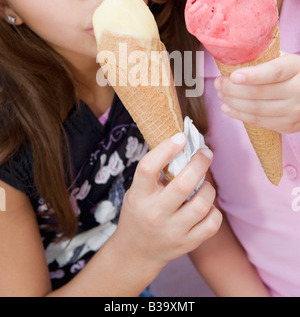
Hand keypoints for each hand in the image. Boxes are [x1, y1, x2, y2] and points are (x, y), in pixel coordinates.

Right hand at [115, 135, 221, 272]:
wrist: (136, 252)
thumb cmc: (139, 212)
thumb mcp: (138, 191)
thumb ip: (156, 173)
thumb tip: (183, 143)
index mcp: (139, 196)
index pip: (148, 168)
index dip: (166, 149)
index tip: (180, 137)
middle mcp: (155, 213)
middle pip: (183, 184)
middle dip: (199, 163)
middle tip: (205, 153)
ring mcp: (172, 231)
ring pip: (202, 204)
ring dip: (208, 188)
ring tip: (204, 185)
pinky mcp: (187, 244)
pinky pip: (212, 223)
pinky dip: (214, 210)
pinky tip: (206, 206)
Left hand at [215, 53, 299, 133]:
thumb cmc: (295, 73)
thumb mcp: (286, 60)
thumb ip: (266, 59)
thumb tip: (235, 59)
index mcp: (296, 69)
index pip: (273, 72)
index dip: (252, 75)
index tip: (233, 76)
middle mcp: (298, 91)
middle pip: (259, 93)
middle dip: (232, 89)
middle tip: (219, 83)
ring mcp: (294, 111)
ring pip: (256, 110)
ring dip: (233, 103)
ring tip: (221, 95)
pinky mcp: (289, 125)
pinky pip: (260, 122)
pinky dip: (240, 115)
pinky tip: (229, 108)